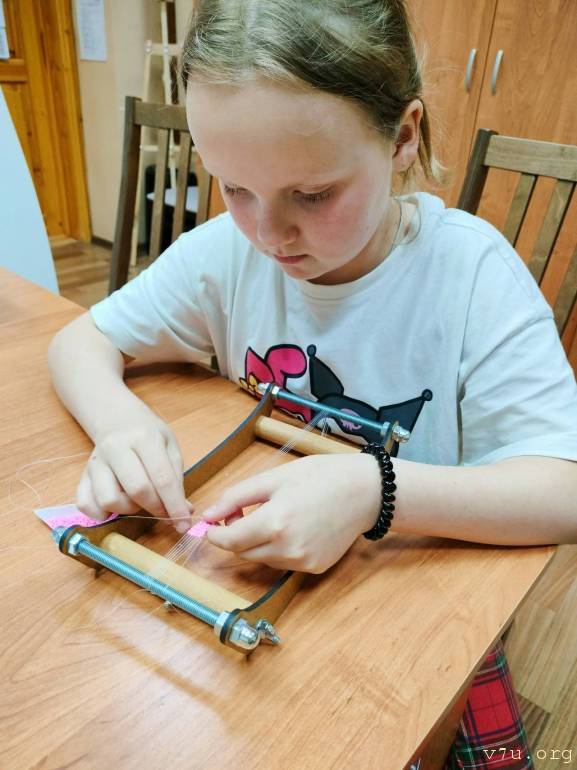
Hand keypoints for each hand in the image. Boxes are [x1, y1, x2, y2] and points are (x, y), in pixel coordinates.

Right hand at [76, 415, 192, 531]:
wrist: (117, 418)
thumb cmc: (148, 434)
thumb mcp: (170, 446)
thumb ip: (176, 479)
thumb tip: (184, 512)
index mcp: (144, 437)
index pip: (162, 478)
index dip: (175, 505)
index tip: (184, 523)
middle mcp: (116, 448)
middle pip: (136, 489)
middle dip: (155, 507)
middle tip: (163, 509)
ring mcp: (96, 462)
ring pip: (109, 500)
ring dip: (128, 509)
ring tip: (137, 499)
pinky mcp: (82, 475)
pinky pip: (85, 504)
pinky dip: (101, 513)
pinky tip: (116, 505)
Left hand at [201, 454, 380, 572]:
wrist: (366, 491)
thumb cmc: (321, 476)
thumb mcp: (274, 478)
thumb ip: (236, 497)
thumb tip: (207, 515)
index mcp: (275, 523)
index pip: (229, 541)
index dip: (214, 533)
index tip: (211, 523)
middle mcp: (288, 549)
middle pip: (243, 553)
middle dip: (235, 536)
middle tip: (241, 513)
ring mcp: (302, 563)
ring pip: (262, 559)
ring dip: (256, 543)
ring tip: (272, 516)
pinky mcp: (314, 568)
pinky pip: (283, 563)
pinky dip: (278, 549)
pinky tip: (292, 528)